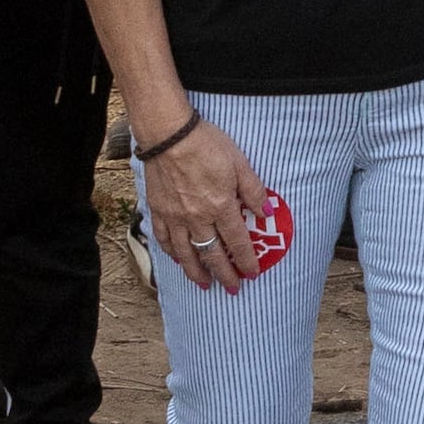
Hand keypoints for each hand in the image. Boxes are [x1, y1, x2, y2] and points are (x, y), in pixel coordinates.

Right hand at [141, 116, 278, 293]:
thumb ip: (253, 190)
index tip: (252, 273)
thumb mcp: (239, 163)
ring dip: (197, 272)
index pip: (236, 242)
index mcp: (221, 207)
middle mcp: (197, 218)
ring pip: (186, 253)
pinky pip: (164, 239)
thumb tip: (265, 212)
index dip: (246, 261)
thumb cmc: (207, 144)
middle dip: (224, 275)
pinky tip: (177, 259)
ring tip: (205, 284)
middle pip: (212, 254)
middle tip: (233, 289)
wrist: (170, 135)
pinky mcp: (158, 210)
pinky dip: (171, 253)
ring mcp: (175, 217)